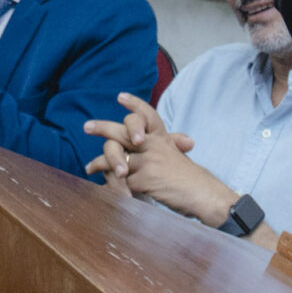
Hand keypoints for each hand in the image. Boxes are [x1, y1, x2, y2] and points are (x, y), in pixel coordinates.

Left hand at [83, 93, 232, 223]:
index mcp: (163, 138)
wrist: (204, 195)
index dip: (135, 105)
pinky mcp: (145, 179)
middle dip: (102, 127)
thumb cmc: (192, 179)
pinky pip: (121, 182)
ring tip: (90, 168)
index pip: (148, 115)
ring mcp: (149, 161)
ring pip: (116, 158)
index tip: (121, 97)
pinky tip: (105, 190)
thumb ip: (167, 147)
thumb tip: (161, 141)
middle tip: (87, 126)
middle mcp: (154, 145)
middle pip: (123, 131)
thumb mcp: (179, 157)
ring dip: (100, 163)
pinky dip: (113, 187)